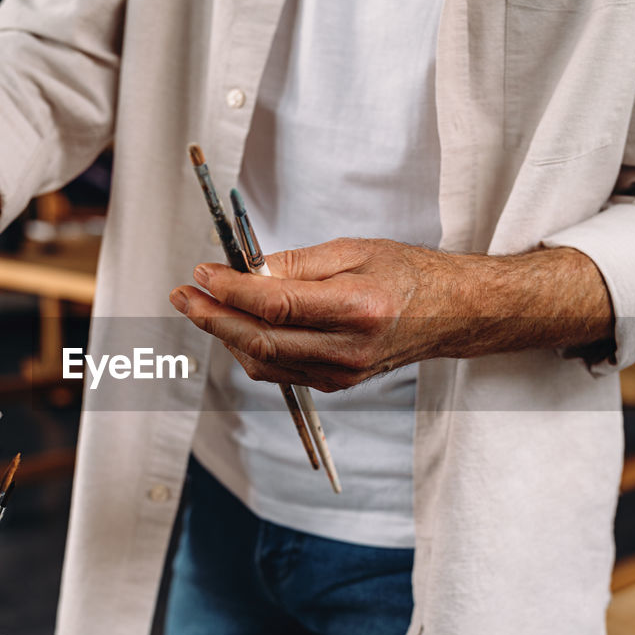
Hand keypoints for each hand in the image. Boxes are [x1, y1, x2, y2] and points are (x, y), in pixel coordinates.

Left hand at [169, 238, 613, 390]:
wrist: (451, 314)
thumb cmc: (408, 273)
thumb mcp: (354, 250)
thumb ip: (297, 263)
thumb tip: (245, 270)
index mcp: (357, 308)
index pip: (274, 304)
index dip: (229, 290)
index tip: (202, 272)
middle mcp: (347, 349)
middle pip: (259, 340)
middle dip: (211, 318)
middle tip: (182, 295)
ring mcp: (341, 374)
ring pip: (263, 362)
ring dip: (224, 336)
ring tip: (201, 306)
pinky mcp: (336, 384)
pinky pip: (279, 372)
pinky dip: (249, 349)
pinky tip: (234, 326)